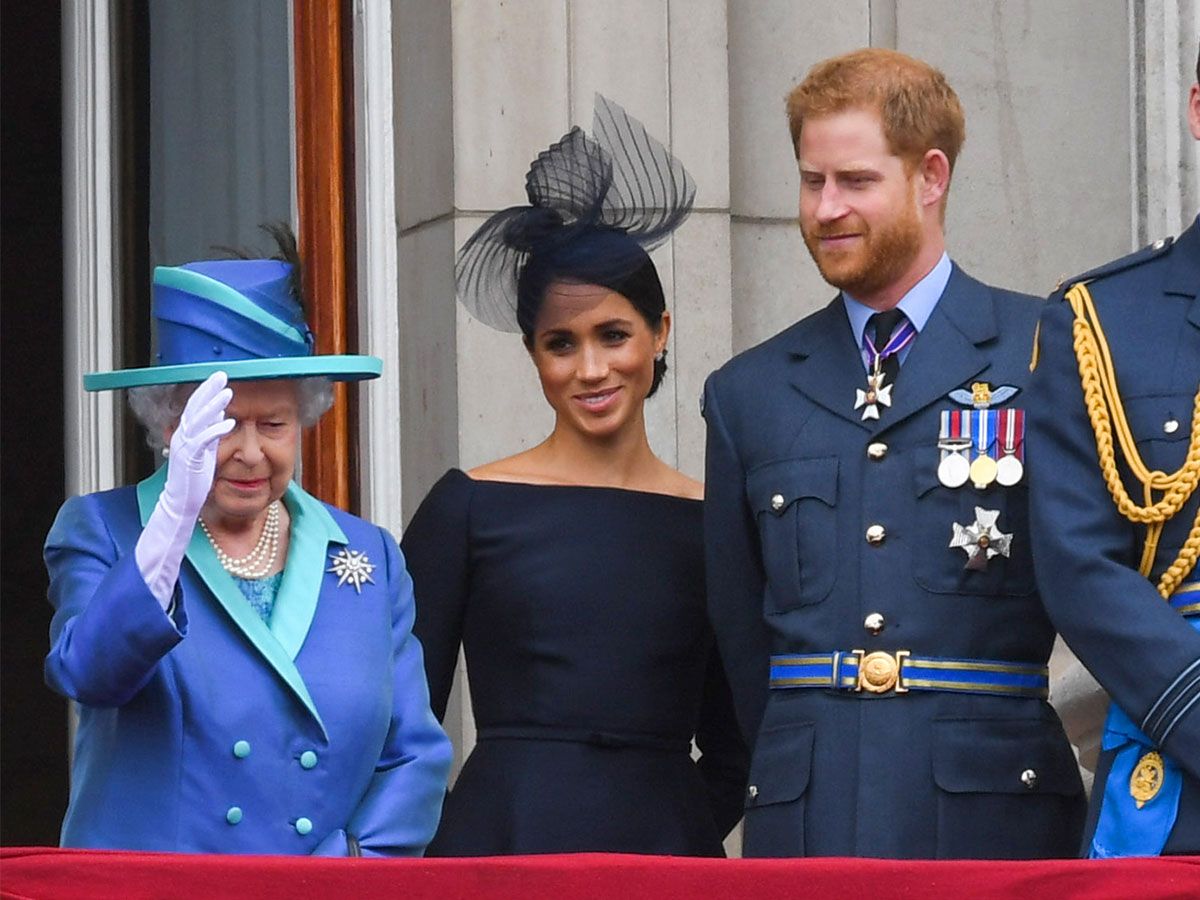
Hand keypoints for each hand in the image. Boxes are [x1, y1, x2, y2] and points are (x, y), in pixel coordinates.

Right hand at [161, 372, 234, 521]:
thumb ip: (209, 430)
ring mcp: (185, 446)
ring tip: (228, 392)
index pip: (195, 406)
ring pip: (199, 420)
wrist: (180, 501)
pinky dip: (216, 429)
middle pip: (195, 407)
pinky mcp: (191, 458)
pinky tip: (230, 422)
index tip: (218, 377)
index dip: (206, 390)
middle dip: (208, 390)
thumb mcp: (204, 448)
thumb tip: (221, 412)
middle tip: (221, 375)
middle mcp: (182, 435)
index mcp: (185, 432)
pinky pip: (204, 440)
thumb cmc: (193, 476)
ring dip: (214, 405)